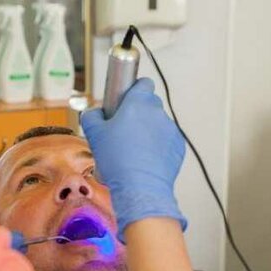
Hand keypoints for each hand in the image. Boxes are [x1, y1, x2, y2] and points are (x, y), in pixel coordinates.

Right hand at [81, 78, 186, 238]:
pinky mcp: (178, 147)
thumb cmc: (118, 160)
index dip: (134, 90)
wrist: (139, 187)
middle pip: (150, 104)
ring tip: (133, 151)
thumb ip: (92, 116)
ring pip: (158, 125)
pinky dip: (158, 148)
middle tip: (124, 130)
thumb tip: (95, 113)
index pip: (143, 83)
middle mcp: (158, 112)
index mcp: (139, 103)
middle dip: (139, 114)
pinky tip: (144, 161)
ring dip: (148, 132)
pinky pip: (166, 142)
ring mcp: (171, 130)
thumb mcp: (94, 134)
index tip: (125, 100)